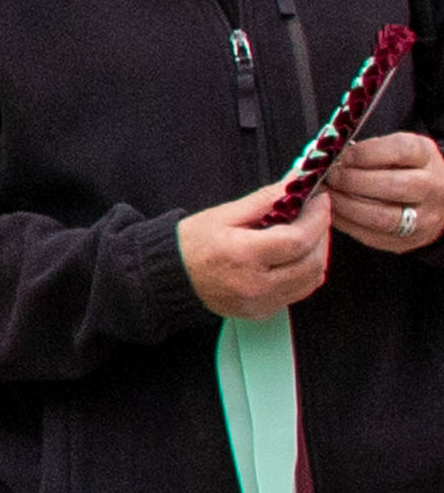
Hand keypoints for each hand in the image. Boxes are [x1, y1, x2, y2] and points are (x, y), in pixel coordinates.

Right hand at [179, 179, 334, 319]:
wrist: (170, 277)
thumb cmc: (192, 244)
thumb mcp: (225, 214)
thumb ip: (266, 199)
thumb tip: (297, 181)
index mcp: (243, 256)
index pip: (299, 240)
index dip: (318, 218)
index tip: (320, 201)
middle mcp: (255, 285)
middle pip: (312, 261)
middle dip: (321, 233)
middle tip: (314, 214)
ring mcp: (261, 302)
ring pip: (312, 278)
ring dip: (316, 253)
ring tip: (305, 234)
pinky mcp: (263, 311)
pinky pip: (300, 291)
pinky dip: (305, 271)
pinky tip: (293, 256)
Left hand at [329, 128, 443, 259]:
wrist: (430, 198)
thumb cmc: (402, 168)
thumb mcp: (394, 148)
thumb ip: (369, 150)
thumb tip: (332, 159)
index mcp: (425, 156)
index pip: (401, 151)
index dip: (366, 153)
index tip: (343, 156)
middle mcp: (430, 186)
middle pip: (393, 185)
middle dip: (353, 181)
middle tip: (331, 177)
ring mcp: (422, 216)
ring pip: (382, 216)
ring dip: (346, 206)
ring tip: (328, 195)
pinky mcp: (406, 240)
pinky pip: (371, 235)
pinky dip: (345, 223)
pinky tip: (331, 211)